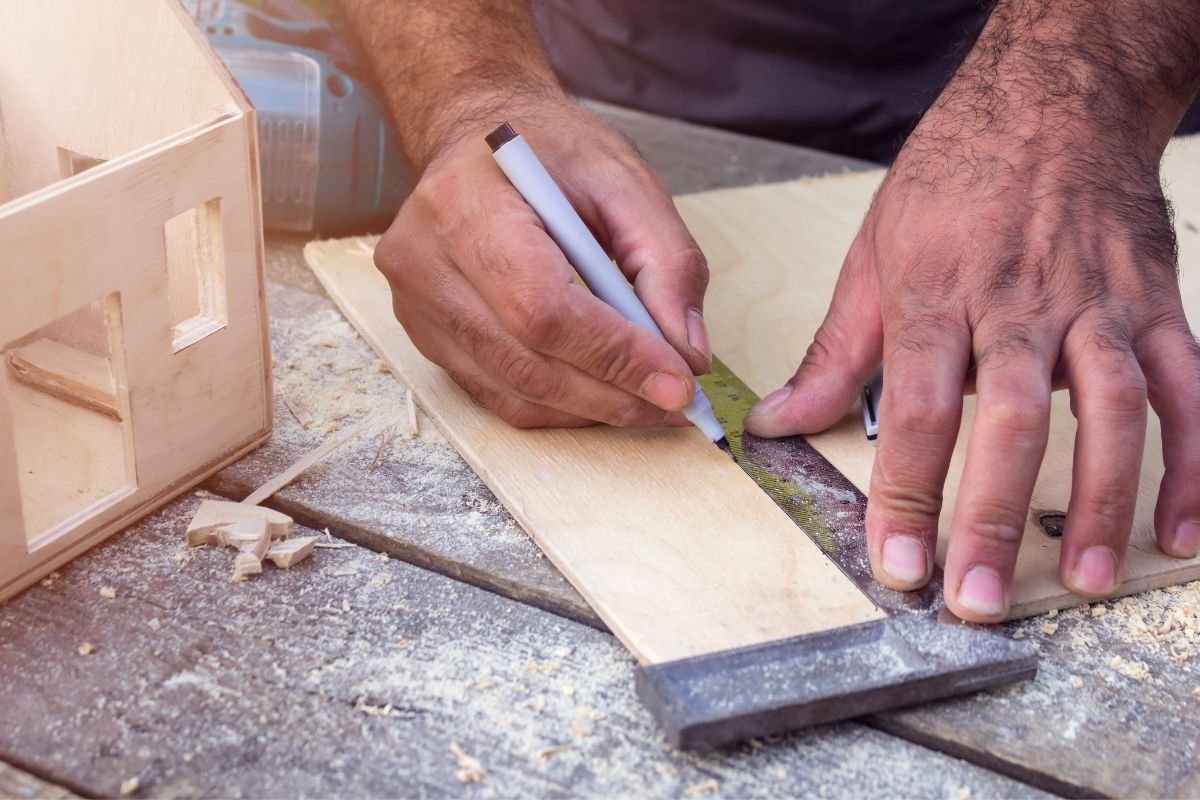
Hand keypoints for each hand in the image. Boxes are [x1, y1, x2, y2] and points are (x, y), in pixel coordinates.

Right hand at [373, 101, 711, 428]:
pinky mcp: (424, 336)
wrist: (475, 139)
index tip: (677, 381)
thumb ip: (668, 261)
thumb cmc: (549, 153)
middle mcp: (425, 261)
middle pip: (526, 362)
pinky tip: (599, 389)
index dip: (614, 355)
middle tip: (675, 400)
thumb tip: (686, 353)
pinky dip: (558, 405)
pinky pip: (497, 395)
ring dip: (590, 408)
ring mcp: (416, 306)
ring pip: (513, 391)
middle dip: (612, 393)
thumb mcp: (625, 180)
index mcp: (466, 204)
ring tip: (646, 398)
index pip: (541, 308)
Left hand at [744, 10, 1199, 620]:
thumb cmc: (954, 178)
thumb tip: (778, 421)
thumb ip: (834, 352)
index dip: (905, 493)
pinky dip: (1193, 461)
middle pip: (1010, 422)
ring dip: (1104, 502)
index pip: (915, 409)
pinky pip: (1186, 389)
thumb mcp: (873, 256)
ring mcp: (1096, 305)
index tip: (897, 564)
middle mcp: (1018, 305)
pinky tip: (1180, 529)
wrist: (1053, 101)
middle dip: (995, 517)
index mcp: (937, 296)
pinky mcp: (1155, 304)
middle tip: (980, 598)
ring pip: (1109, 411)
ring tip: (1090, 581)